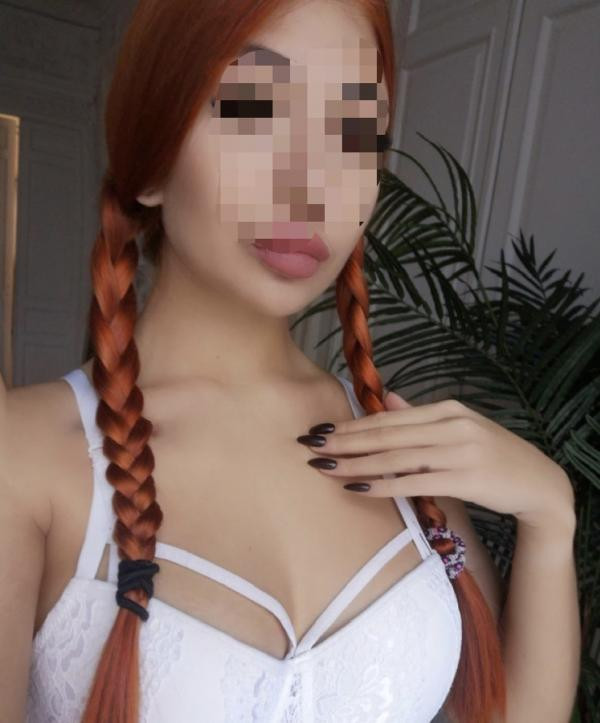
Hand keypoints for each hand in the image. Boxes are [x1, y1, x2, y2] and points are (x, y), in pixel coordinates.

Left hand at [299, 390, 574, 528]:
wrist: (538, 483)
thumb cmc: (493, 455)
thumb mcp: (459, 427)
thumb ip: (420, 415)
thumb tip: (385, 398)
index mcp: (447, 409)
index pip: (388, 417)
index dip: (352, 425)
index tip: (321, 430)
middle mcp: (451, 425)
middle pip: (386, 434)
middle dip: (343, 441)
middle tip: (309, 446)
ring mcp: (459, 451)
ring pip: (395, 457)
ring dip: (355, 463)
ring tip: (324, 467)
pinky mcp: (465, 479)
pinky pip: (414, 482)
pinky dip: (383, 485)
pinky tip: (358, 487)